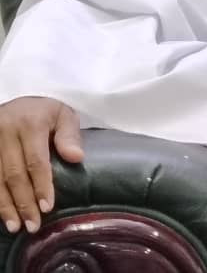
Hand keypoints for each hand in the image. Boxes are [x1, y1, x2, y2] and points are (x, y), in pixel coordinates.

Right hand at [0, 97, 82, 233]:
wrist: (17, 104)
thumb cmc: (45, 112)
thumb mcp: (64, 115)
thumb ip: (70, 135)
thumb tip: (77, 158)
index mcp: (30, 123)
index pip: (36, 161)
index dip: (41, 186)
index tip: (47, 207)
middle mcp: (6, 131)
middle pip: (14, 174)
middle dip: (23, 203)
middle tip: (32, 225)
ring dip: (5, 206)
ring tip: (15, 226)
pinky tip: (2, 213)